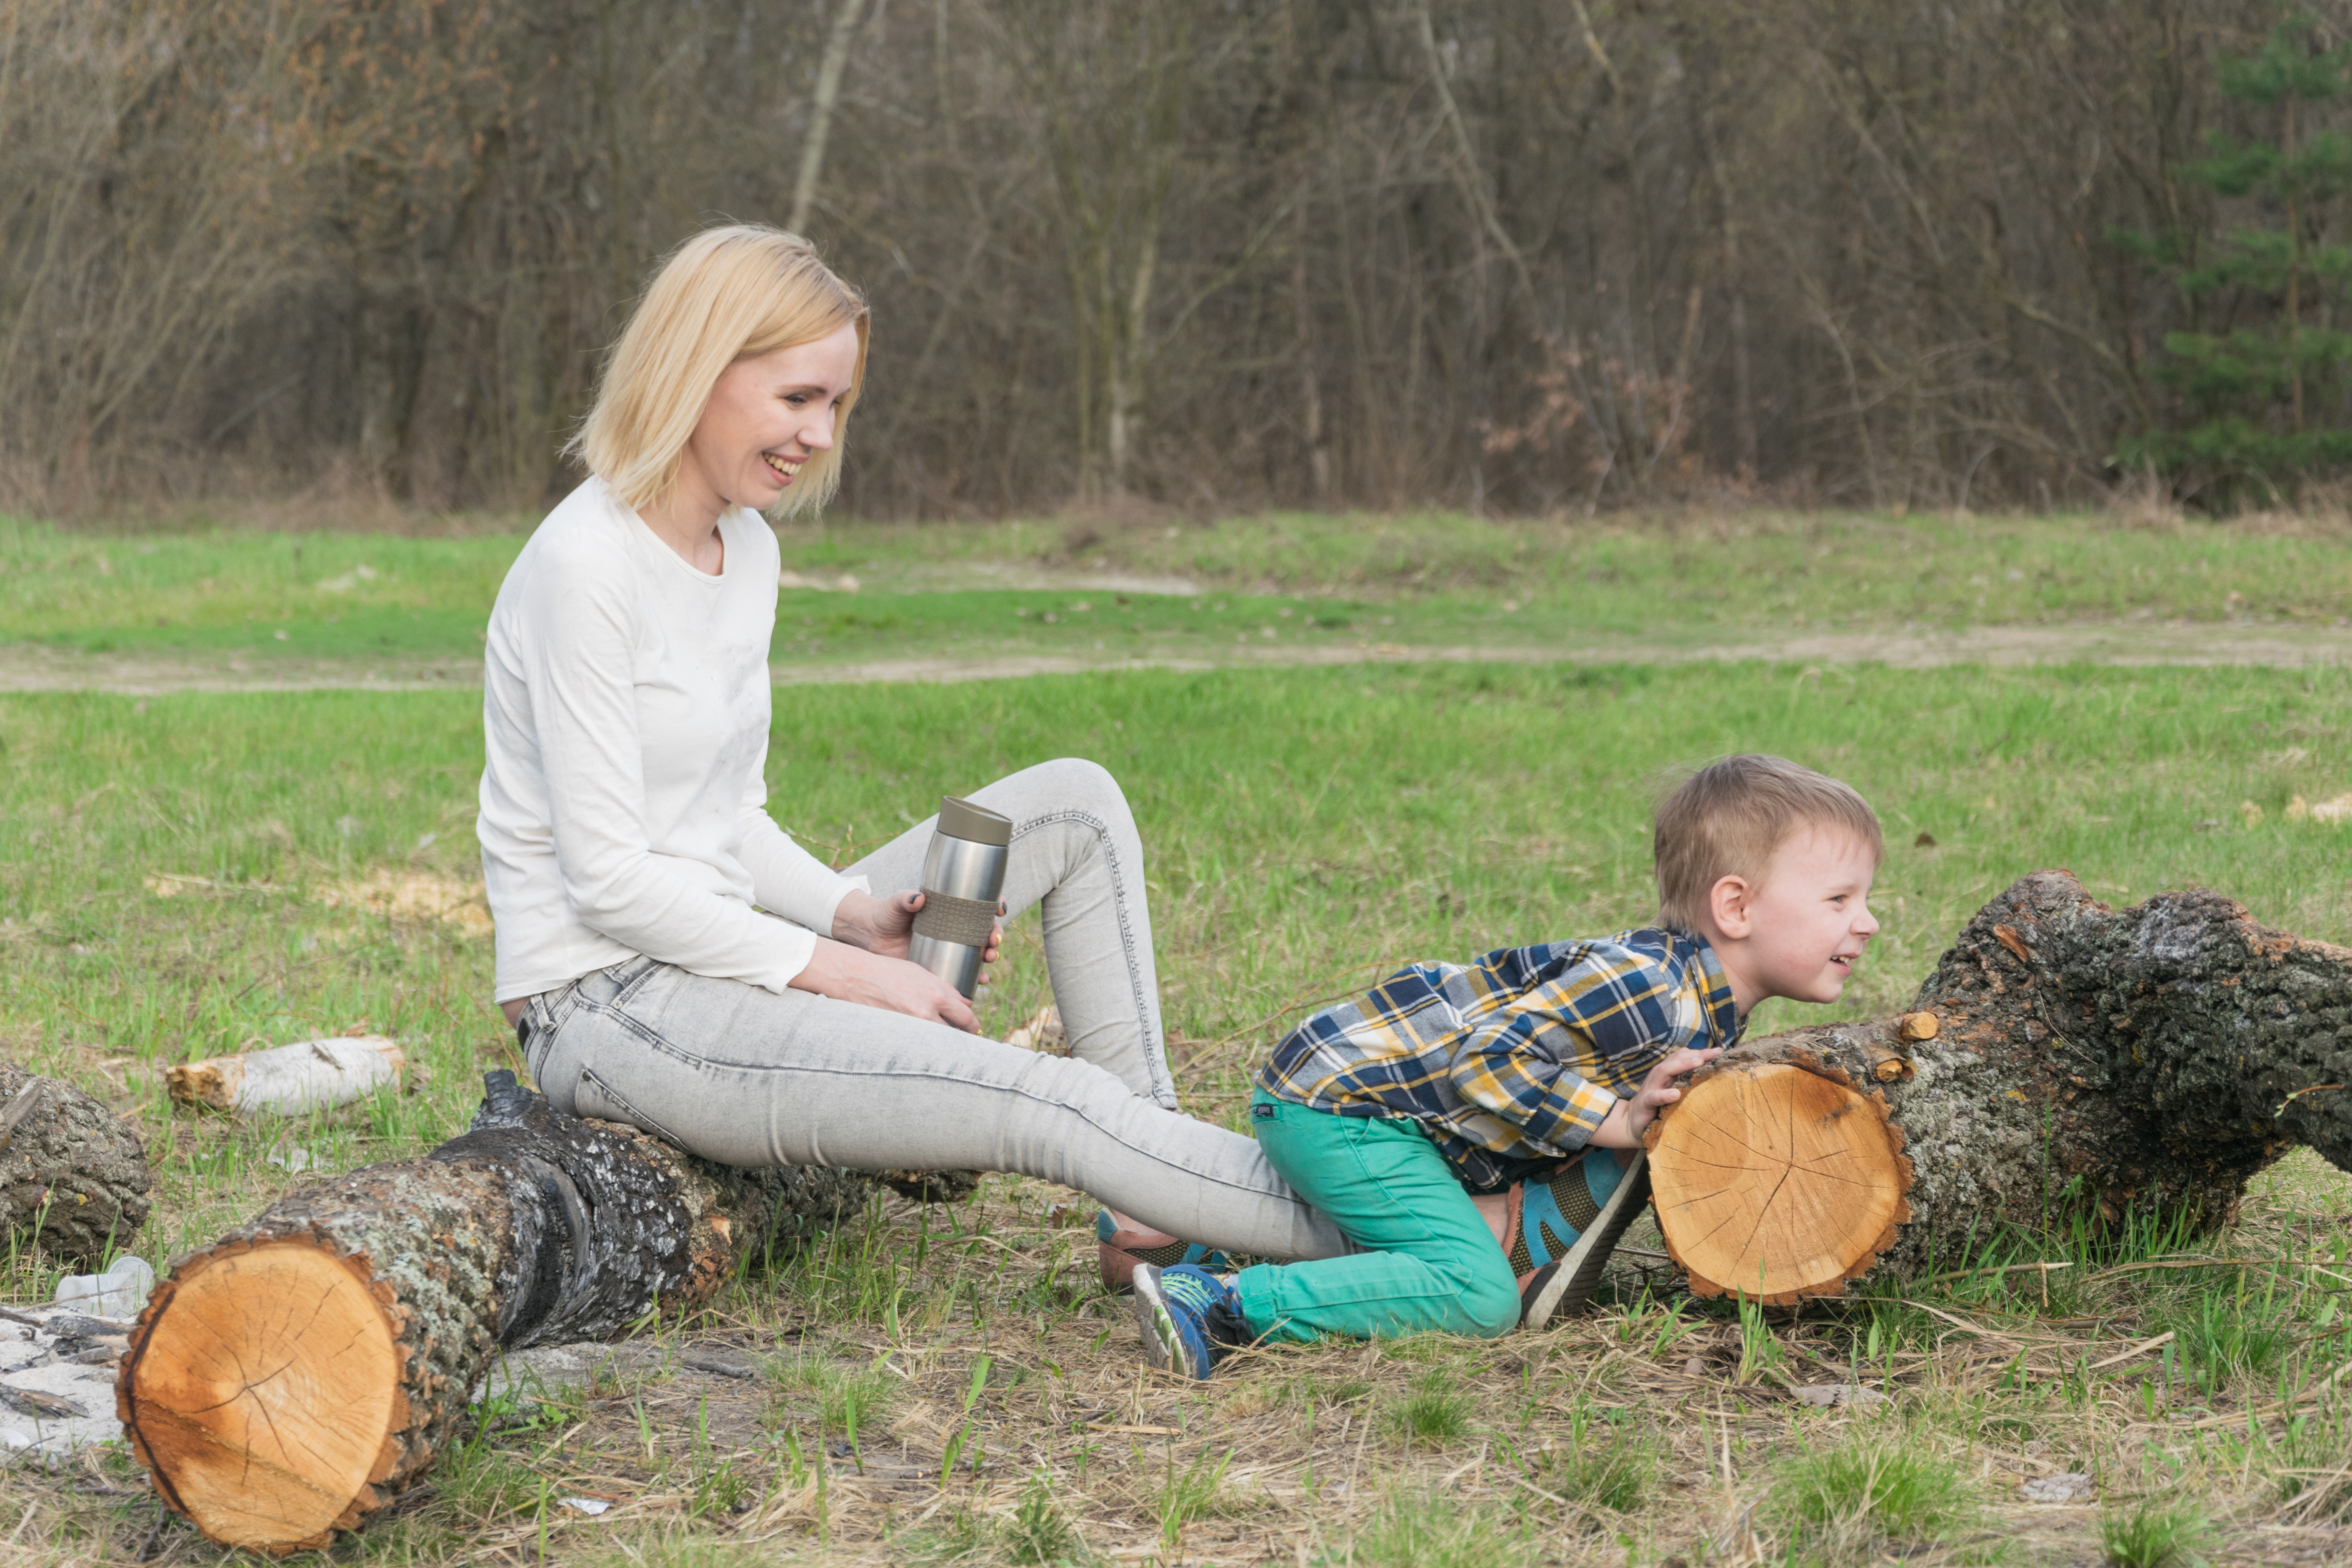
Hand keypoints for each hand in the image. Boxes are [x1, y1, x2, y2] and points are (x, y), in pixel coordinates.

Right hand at [790, 936, 981, 1031]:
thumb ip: (947, 989)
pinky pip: (916, 1046)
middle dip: (959, 1039)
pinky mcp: (896, 1036)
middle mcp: (926, 1013)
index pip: (966, 1018)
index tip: (973, 1029)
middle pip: (954, 1036)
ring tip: (943, 1044)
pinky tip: (922, 1045)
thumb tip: (966, 1004)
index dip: (973, 1027)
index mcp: (936, 995)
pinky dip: (922, 1047)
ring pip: (936, 1043)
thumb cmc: (891, 972)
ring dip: (941, 1044)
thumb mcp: (922, 973)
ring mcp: (910, 1027)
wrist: (858, 978)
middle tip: (962, 1041)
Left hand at [832, 888, 1004, 982]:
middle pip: (985, 931)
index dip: (994, 905)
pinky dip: (977, 977)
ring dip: (990, 956)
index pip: (979, 905)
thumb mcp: (896, 903)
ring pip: (979, 952)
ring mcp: (950, 949)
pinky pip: (965, 973)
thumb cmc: (886, 914)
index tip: (999, 909)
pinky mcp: (942, 966)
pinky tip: (982, 980)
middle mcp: (955, 929)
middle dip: (995, 935)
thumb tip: (916, 898)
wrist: (872, 936)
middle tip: (993, 940)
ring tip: (989, 958)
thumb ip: (905, 899)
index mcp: (950, 909)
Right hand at [1593, 1045, 1721, 1146]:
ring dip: (1681, 1066)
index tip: (1719, 1051)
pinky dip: (1664, 1095)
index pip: (1684, 1056)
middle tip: (1712, 1053)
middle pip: (1676, 1060)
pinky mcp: (1645, 1103)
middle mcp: (1659, 1076)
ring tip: (1698, 1063)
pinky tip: (1675, 1094)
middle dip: (1694, 1055)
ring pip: (1664, 1071)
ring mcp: (1651, 1088)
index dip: (1701, 1052)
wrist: (1632, 1122)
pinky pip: (1654, 1097)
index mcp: (1668, 1072)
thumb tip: (1708, 1070)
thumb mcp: (1673, 1089)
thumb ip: (1686, 1080)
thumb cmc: (1658, 1105)